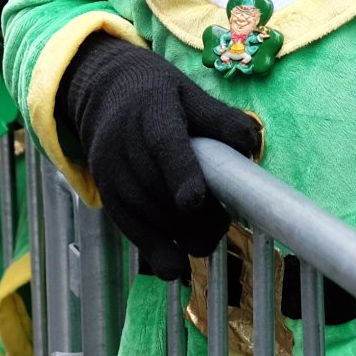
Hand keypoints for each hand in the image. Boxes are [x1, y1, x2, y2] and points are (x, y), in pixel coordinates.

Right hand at [58, 36, 262, 278]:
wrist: (104, 90)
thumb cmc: (157, 93)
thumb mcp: (190, 93)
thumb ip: (221, 119)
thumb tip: (251, 145)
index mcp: (152, 110)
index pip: (164, 144)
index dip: (180, 174)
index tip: (196, 202)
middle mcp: (124, 142)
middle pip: (157, 188)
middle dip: (192, 217)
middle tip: (222, 223)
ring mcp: (110, 169)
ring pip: (144, 212)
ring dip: (178, 234)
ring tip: (207, 238)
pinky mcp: (105, 191)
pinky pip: (128, 225)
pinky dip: (152, 249)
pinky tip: (174, 265)